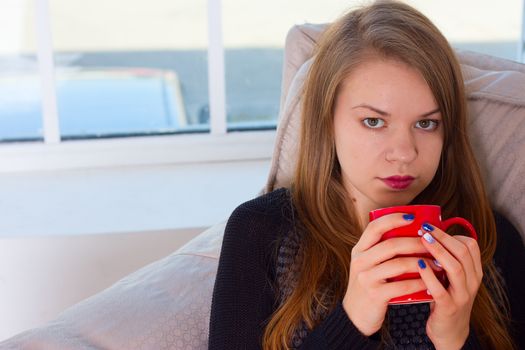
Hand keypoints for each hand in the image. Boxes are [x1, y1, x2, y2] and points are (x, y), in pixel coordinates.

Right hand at [342, 213, 431, 335]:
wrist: (355, 315)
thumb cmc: (369, 286)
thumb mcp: (368, 265)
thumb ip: (381, 250)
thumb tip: (411, 232)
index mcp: (359, 250)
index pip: (374, 227)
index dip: (393, 219)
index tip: (413, 217)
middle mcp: (360, 261)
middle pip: (390, 244)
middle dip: (415, 242)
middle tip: (432, 243)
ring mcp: (366, 278)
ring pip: (398, 264)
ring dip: (421, 262)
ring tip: (436, 263)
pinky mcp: (375, 295)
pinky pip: (402, 286)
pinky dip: (418, 282)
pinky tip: (429, 282)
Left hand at [417, 224, 482, 349]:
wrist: (449, 331)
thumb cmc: (444, 297)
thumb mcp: (450, 277)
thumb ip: (444, 259)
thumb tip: (423, 231)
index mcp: (473, 272)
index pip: (470, 245)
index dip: (450, 233)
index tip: (430, 226)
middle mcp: (472, 282)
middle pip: (463, 252)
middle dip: (442, 237)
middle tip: (423, 228)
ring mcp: (462, 296)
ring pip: (456, 268)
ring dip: (438, 251)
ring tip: (421, 240)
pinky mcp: (449, 308)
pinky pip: (441, 290)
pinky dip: (429, 276)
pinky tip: (418, 265)